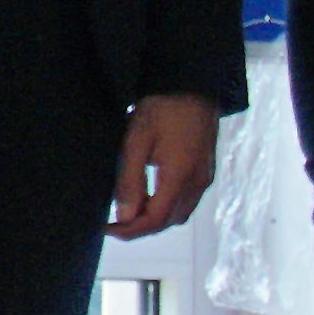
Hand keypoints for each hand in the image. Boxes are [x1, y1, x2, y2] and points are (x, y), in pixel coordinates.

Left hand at [110, 94, 220, 238]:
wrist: (193, 83)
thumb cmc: (163, 107)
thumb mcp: (136, 141)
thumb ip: (130, 181)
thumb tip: (125, 217)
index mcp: (180, 176)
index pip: (155, 220)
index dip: (130, 230)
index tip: (107, 228)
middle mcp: (197, 182)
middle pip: (169, 221)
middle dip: (141, 226)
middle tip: (115, 219)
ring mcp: (205, 176)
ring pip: (180, 213)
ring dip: (156, 217)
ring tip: (131, 206)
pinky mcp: (206, 169)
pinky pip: (187, 200)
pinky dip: (168, 205)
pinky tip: (151, 193)